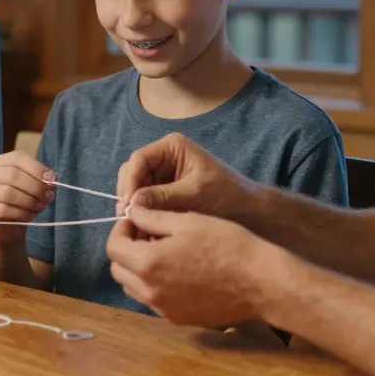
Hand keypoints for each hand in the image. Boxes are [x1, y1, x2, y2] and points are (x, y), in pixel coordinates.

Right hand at [0, 151, 54, 244]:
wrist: (9, 225)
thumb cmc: (23, 199)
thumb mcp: (34, 185)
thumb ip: (42, 180)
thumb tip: (51, 180)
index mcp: (3, 161)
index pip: (18, 159)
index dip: (37, 169)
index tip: (52, 181)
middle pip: (13, 176)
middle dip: (35, 188)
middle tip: (47, 198)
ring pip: (7, 193)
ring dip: (29, 202)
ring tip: (40, 207)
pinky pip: (2, 210)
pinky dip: (21, 213)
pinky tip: (29, 216)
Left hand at [106, 205, 280, 328]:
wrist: (261, 282)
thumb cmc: (227, 245)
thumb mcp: (187, 221)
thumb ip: (151, 217)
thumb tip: (131, 212)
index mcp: (148, 264)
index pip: (113, 247)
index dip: (122, 229)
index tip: (136, 219)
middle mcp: (150, 292)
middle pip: (119, 270)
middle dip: (127, 249)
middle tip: (147, 233)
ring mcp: (165, 309)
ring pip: (134, 288)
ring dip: (138, 268)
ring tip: (163, 251)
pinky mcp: (180, 319)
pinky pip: (154, 301)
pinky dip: (155, 285)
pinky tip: (178, 270)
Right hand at [115, 132, 257, 220]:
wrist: (248, 211)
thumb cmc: (227, 195)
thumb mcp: (195, 194)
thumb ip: (163, 197)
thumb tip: (131, 205)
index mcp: (172, 147)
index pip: (139, 159)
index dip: (130, 181)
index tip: (127, 205)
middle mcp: (164, 157)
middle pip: (133, 172)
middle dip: (128, 194)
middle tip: (126, 218)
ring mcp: (162, 174)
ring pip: (136, 188)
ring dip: (133, 206)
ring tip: (133, 227)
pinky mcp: (164, 192)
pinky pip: (145, 200)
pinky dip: (141, 213)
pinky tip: (142, 228)